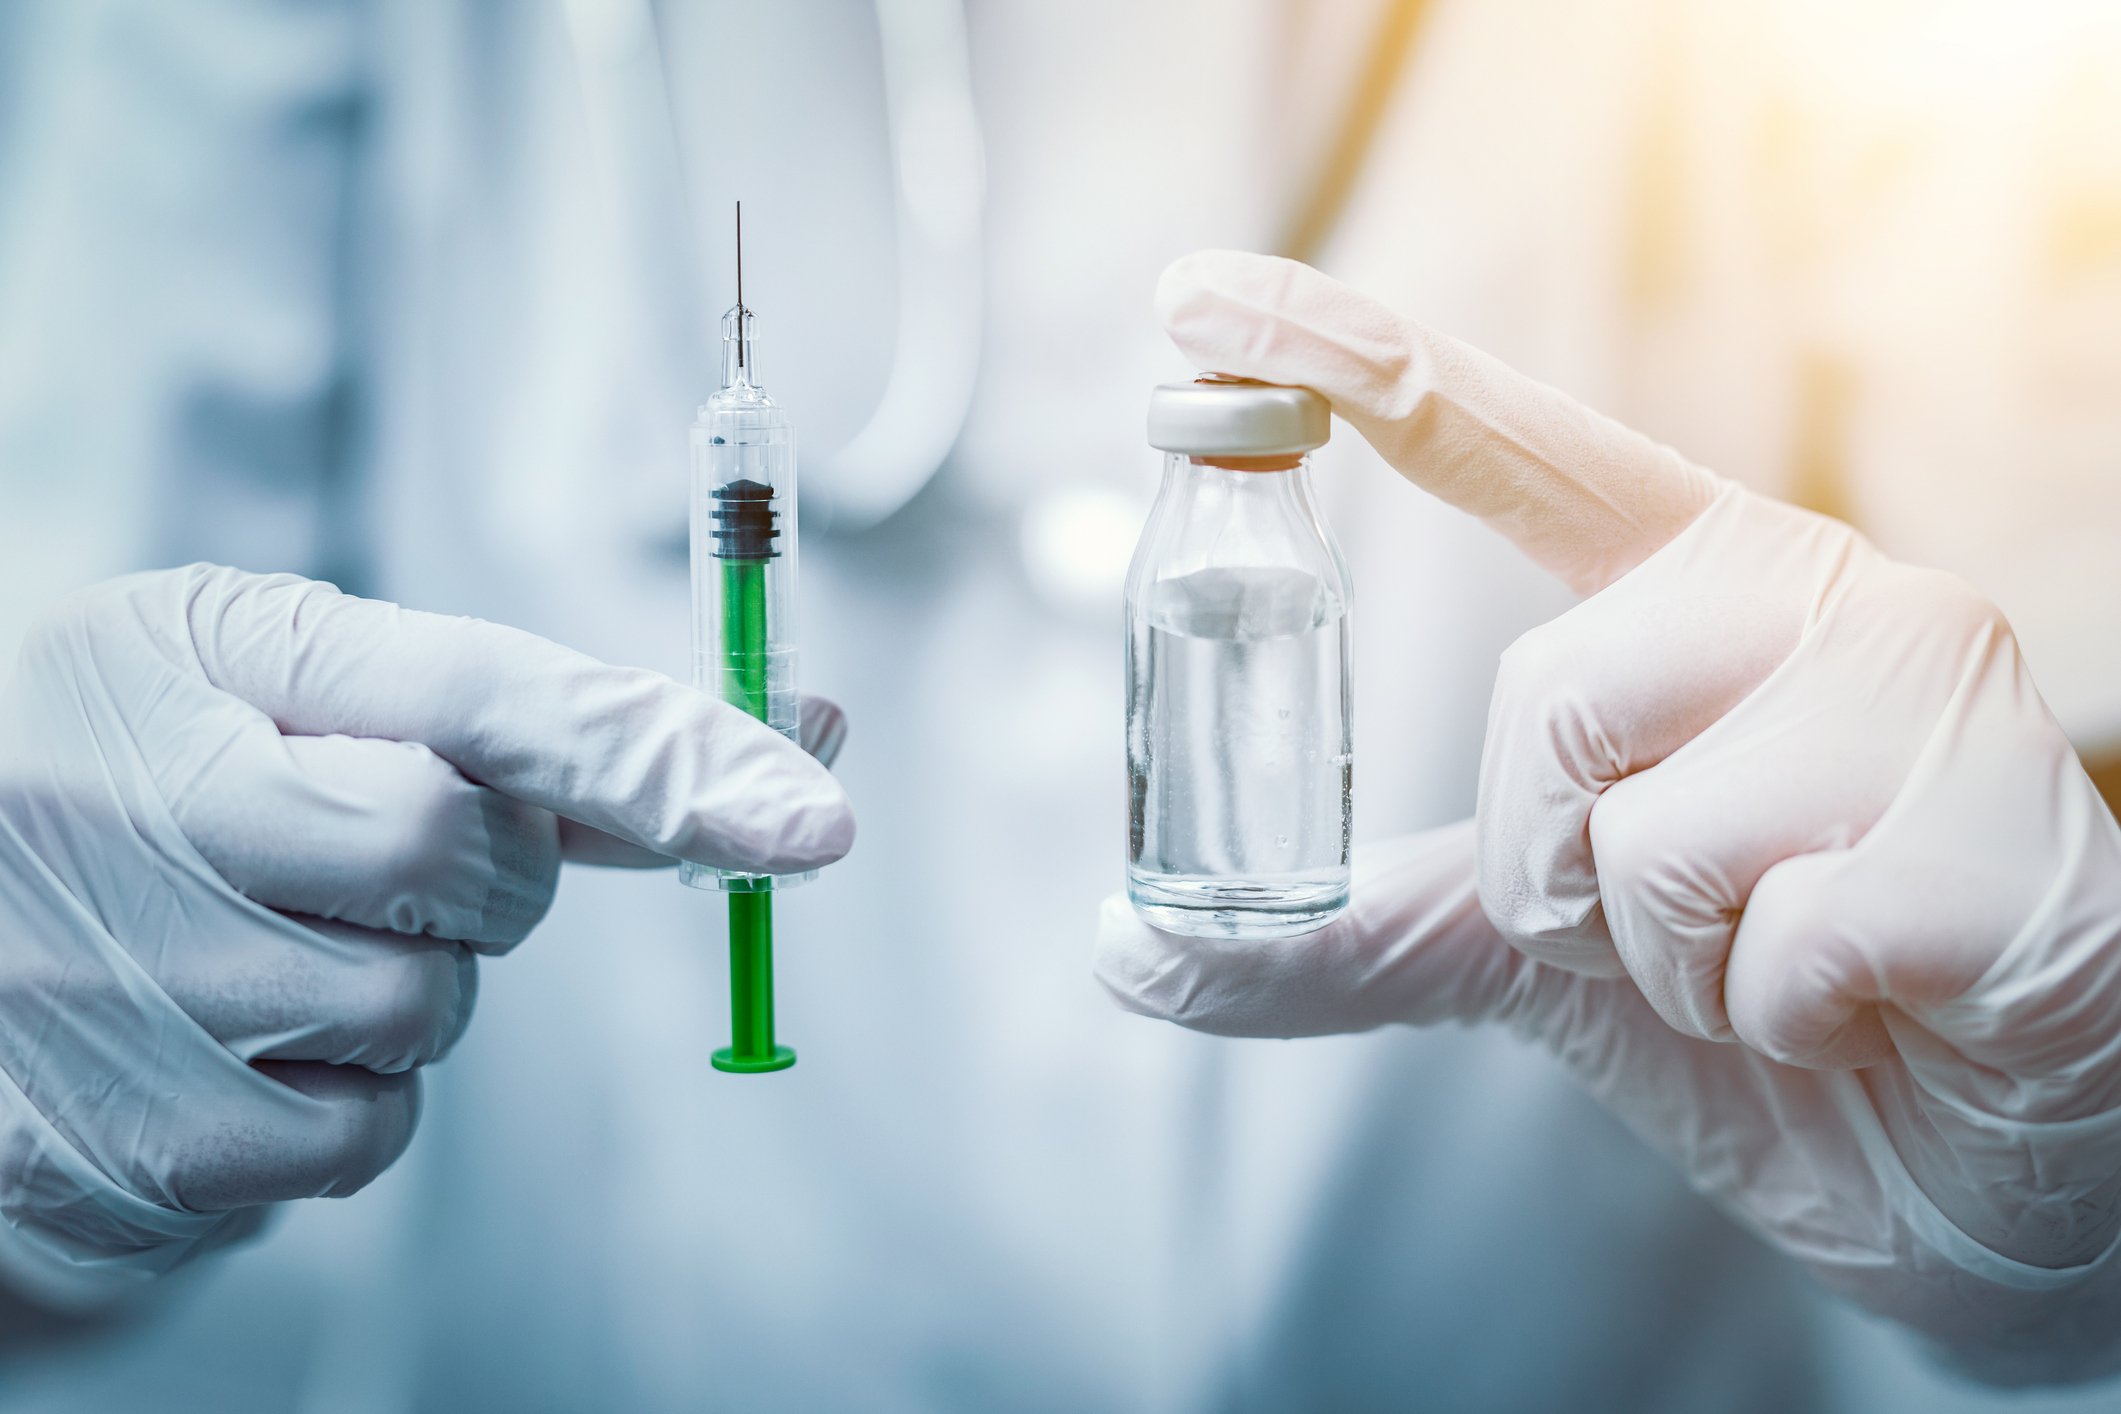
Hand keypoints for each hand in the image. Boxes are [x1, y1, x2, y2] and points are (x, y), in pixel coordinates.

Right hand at [0, 565, 852, 1307]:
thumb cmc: (162, 778)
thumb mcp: (296, 686)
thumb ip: (528, 721)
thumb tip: (785, 736)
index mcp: (187, 654)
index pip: (480, 701)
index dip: (665, 755)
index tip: (816, 814)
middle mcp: (126, 808)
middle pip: (473, 863)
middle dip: (488, 870)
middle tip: (383, 854)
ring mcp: (111, 989)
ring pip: (429, 1011)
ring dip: (413, 987)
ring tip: (283, 944)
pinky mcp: (123, 1147)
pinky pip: (361, 1138)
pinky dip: (352, 1097)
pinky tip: (254, 1042)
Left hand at [1098, 251, 2120, 1381]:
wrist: (1991, 1156)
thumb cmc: (1775, 1013)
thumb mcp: (1538, 958)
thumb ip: (1358, 932)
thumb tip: (1130, 951)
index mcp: (1690, 588)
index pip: (1508, 442)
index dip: (1346, 360)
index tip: (1195, 298)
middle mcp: (1810, 591)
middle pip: (1549, 695)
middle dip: (1566, 874)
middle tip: (1677, 928)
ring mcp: (1927, 689)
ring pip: (1655, 835)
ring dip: (1680, 966)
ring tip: (1788, 965)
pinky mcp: (2012, 827)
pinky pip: (1789, 947)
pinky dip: (1794, 1022)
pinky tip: (1879, 1004)